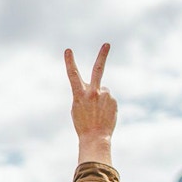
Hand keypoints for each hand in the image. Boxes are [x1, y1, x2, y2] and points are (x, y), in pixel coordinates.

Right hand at [65, 43, 116, 164]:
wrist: (95, 137)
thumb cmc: (82, 124)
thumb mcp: (76, 108)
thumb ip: (85, 94)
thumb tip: (100, 88)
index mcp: (79, 94)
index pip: (73, 75)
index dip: (69, 62)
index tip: (68, 50)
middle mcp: (93, 92)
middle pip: (98, 69)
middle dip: (102, 55)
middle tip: (107, 44)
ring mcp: (105, 95)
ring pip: (102, 91)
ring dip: (100, 100)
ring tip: (97, 113)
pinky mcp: (113, 100)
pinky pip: (108, 99)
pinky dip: (106, 106)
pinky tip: (103, 115)